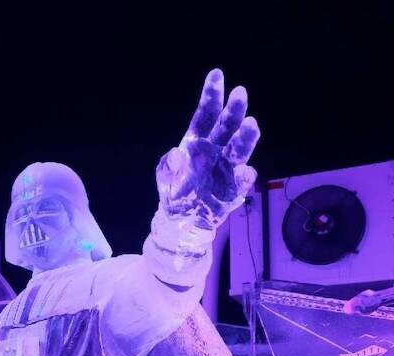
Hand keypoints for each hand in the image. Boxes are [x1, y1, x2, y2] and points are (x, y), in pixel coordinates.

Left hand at [156, 68, 259, 228]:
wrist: (181, 221)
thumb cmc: (174, 192)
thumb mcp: (164, 179)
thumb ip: (167, 167)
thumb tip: (176, 154)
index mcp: (197, 142)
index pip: (206, 114)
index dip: (212, 95)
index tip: (217, 74)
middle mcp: (216, 150)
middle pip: (226, 127)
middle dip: (233, 110)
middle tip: (240, 93)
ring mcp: (226, 169)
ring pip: (239, 149)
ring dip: (245, 137)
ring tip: (250, 124)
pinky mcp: (233, 190)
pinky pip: (241, 182)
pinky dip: (244, 177)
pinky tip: (245, 173)